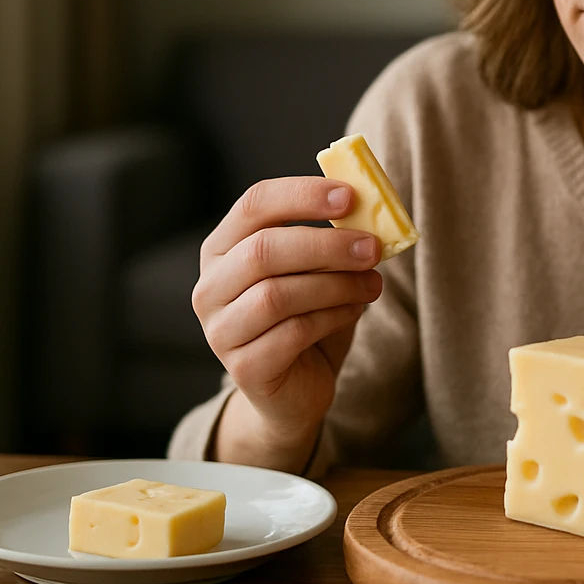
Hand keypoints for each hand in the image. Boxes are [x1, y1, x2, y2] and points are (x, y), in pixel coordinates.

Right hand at [192, 178, 382, 442]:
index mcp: (224, 248)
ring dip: (335, 285)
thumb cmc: (306, 316)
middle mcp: (211, 286)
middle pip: (263, 250)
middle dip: (326, 245)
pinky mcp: (242, 367)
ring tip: (372, 284)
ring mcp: (220, 330)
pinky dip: (332, 317)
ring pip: (276, 294)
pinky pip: (291, 333)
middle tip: (372, 247)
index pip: (255, 204)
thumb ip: (333, 239)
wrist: (296, 389)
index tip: (351, 196)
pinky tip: (355, 311)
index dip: (302, 195)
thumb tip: (372, 211)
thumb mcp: (318, 270)